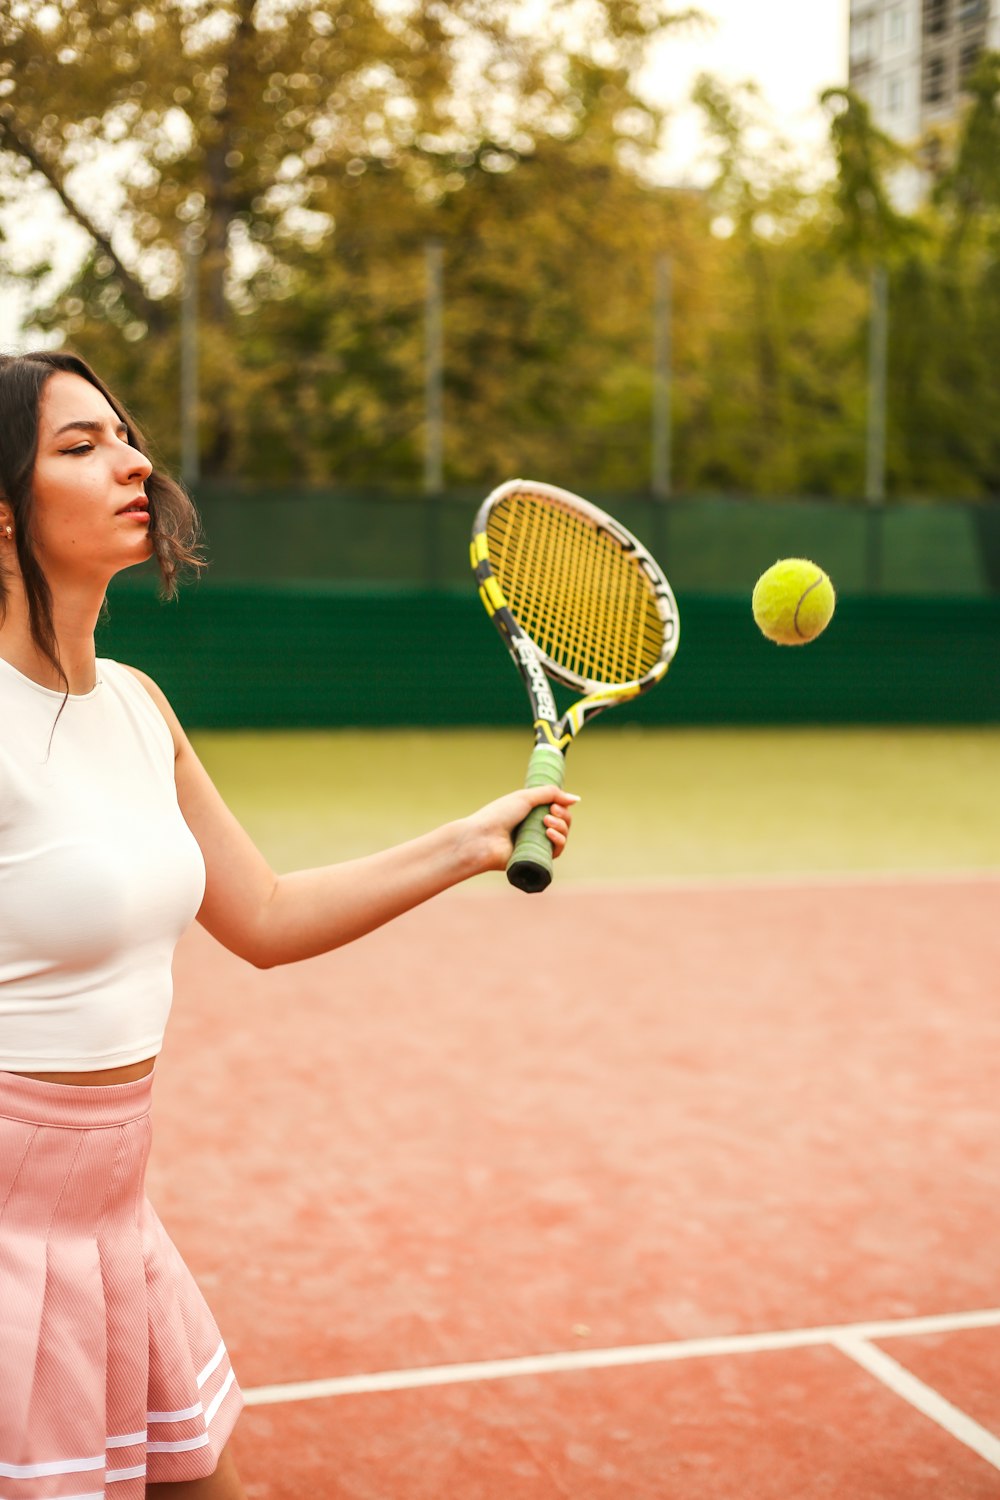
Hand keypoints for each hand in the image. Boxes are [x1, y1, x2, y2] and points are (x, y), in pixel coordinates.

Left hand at [460, 785, 579, 875]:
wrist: (483, 838)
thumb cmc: (498, 815)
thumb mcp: (525, 797)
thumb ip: (551, 794)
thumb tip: (576, 799)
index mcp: (531, 813)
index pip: (557, 810)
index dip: (561, 806)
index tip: (555, 803)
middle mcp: (535, 828)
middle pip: (563, 823)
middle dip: (563, 816)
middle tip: (550, 812)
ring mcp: (536, 844)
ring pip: (563, 836)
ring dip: (561, 827)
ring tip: (546, 823)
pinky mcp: (536, 858)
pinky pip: (557, 851)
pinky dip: (559, 841)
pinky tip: (550, 834)